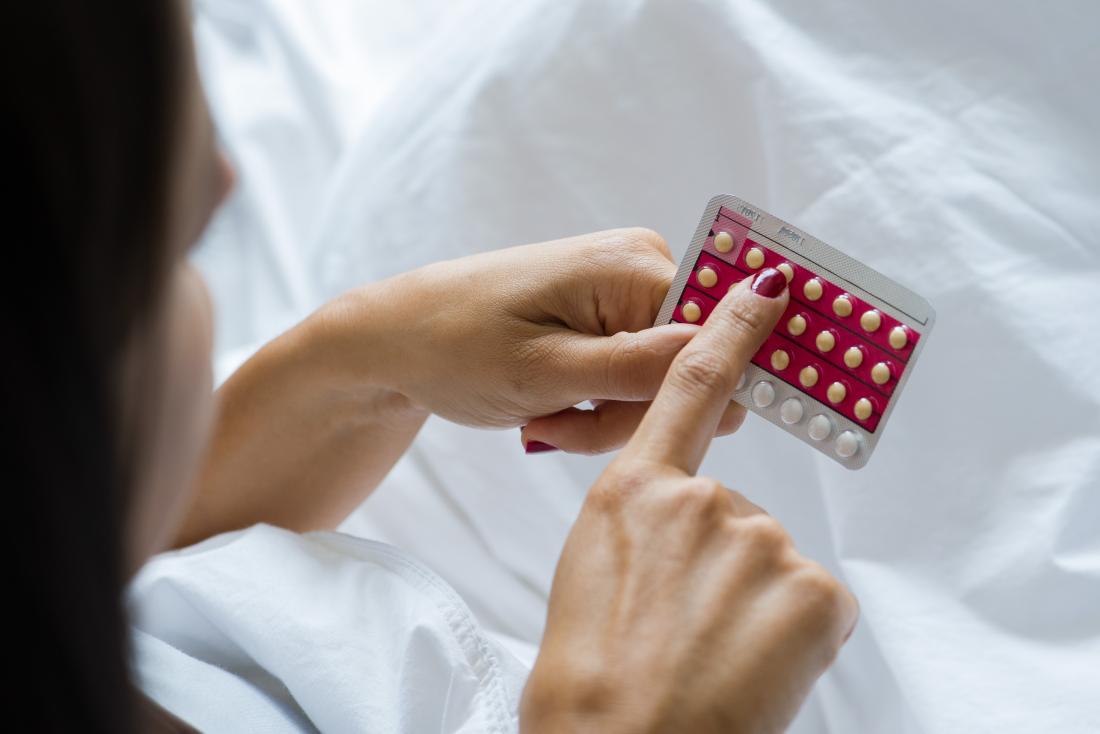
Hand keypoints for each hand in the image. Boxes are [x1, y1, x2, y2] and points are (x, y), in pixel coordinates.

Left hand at [320, 228, 746, 449]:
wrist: (392, 340)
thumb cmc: (454, 346)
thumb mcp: (549, 371)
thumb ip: (645, 368)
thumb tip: (740, 359)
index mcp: (637, 265)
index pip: (717, 343)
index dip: (685, 399)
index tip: (619, 422)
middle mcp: (642, 265)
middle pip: (688, 368)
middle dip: (630, 415)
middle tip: (560, 424)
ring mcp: (624, 291)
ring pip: (658, 384)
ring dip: (604, 417)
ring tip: (543, 416)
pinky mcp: (605, 314)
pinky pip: (630, 377)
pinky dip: (593, 407)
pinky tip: (548, 410)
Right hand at [520, 272, 858, 733]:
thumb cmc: (588, 672)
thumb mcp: (593, 572)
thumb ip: (645, 526)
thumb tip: (678, 533)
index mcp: (633, 491)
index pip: (689, 387)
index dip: (732, 331)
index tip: (769, 289)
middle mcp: (699, 501)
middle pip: (737, 519)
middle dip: (725, 573)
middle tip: (688, 633)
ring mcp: (759, 540)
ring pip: (775, 569)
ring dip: (756, 613)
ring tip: (710, 659)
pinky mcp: (812, 589)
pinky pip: (814, 607)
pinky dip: (792, 642)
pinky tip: (749, 670)